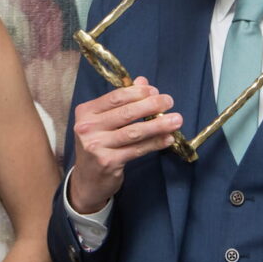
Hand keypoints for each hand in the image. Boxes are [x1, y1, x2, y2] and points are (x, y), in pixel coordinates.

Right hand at [68, 76, 182, 213]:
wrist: (87, 180)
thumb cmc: (98, 145)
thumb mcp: (103, 121)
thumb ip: (121, 101)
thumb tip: (143, 81)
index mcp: (86, 112)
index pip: (115, 97)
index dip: (137, 92)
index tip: (155, 91)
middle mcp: (87, 128)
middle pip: (125, 113)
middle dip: (151, 105)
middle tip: (169, 101)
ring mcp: (96, 146)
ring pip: (133, 132)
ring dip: (158, 125)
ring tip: (176, 120)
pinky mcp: (108, 162)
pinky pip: (137, 149)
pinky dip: (155, 143)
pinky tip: (168, 139)